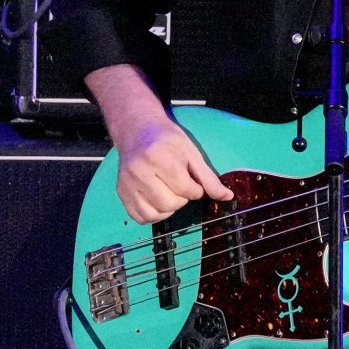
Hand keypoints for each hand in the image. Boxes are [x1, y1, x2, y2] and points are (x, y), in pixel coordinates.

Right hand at [110, 112, 233, 225]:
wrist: (136, 131)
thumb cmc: (166, 139)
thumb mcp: (191, 152)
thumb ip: (208, 177)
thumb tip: (227, 197)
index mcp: (159, 157)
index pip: (185, 189)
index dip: (195, 190)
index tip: (193, 182)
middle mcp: (139, 171)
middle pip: (170, 203)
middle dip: (182, 199)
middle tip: (179, 186)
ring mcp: (127, 183)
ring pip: (155, 213)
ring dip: (168, 208)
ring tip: (168, 193)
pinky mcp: (121, 193)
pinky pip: (140, 217)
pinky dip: (153, 214)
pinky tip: (157, 200)